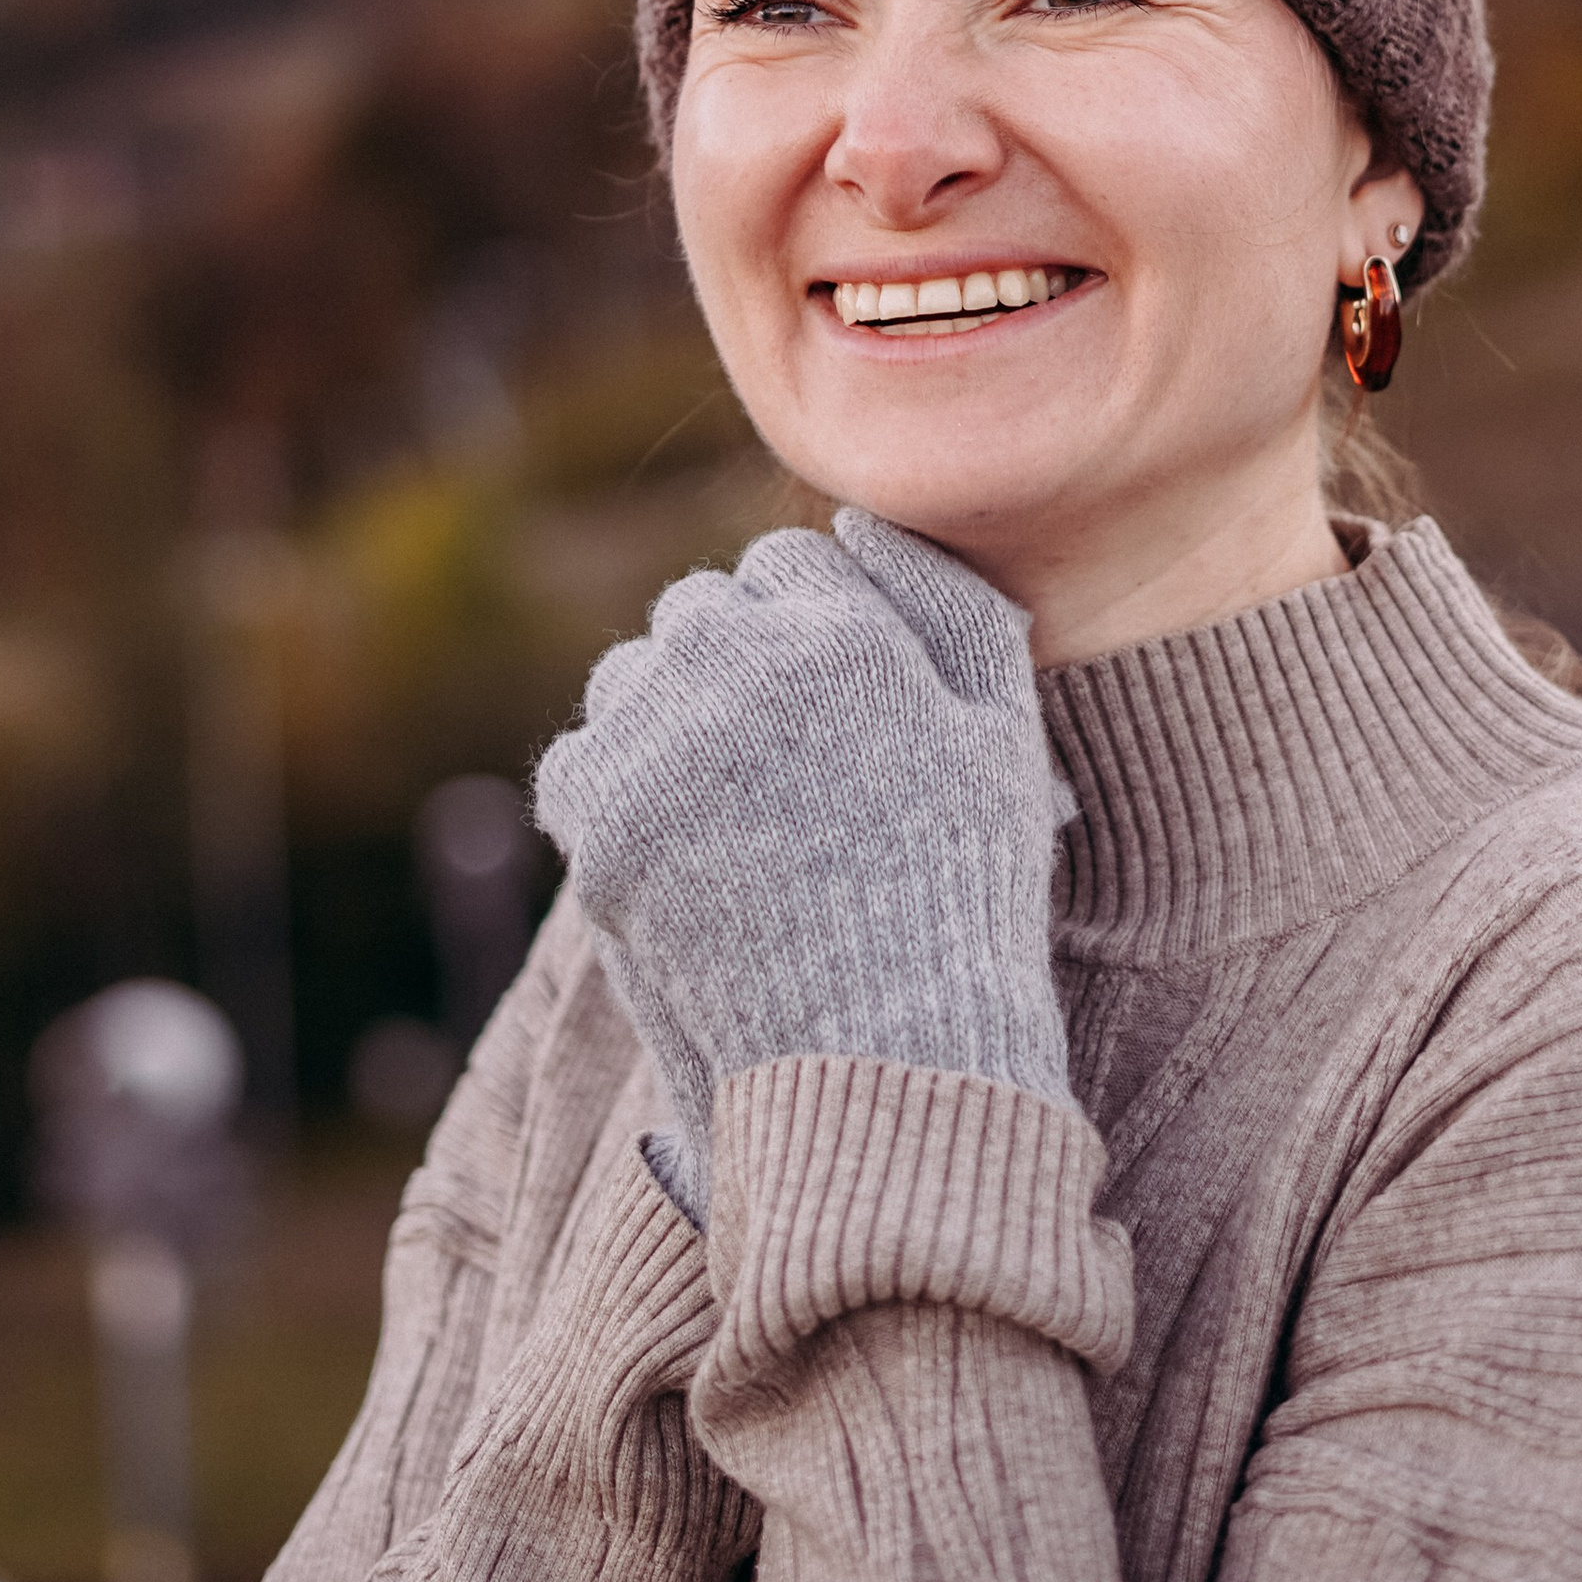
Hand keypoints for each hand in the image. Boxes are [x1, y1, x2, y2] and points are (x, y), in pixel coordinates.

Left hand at [533, 509, 1074, 1223]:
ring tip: (729, 811)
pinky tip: (675, 847)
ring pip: (634, 675)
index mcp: (836, 627)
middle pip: (704, 609)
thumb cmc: (962, 894)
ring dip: (669, 718)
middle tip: (781, 766)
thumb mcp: (1003, 735)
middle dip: (738, 664)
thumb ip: (950, 603)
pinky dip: (612, 791)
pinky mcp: (593, 815)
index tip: (835, 710)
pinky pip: (577, 758)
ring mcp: (652, 735)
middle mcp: (731, 657)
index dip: (818, 635)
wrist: (882, 1056)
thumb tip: (859, 524)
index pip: (791, 565)